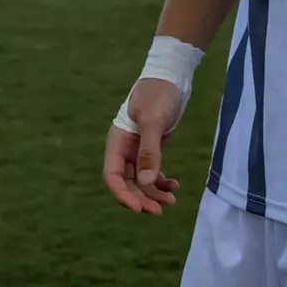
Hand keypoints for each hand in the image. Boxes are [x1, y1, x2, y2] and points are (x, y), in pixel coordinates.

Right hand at [103, 78, 183, 215]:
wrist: (172, 76)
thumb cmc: (158, 94)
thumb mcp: (153, 121)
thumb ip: (149, 152)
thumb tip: (146, 182)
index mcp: (117, 142)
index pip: (112, 176)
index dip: (123, 194)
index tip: (138, 208)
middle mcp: (124, 149)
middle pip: (128, 182)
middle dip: (142, 197)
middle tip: (160, 210)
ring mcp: (137, 150)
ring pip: (141, 180)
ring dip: (154, 192)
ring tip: (172, 201)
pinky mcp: (151, 148)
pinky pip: (152, 171)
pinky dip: (162, 181)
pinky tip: (174, 186)